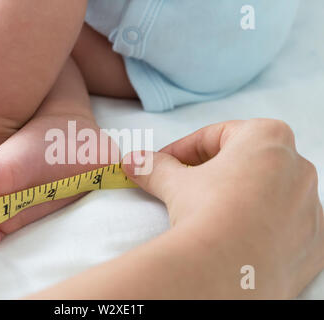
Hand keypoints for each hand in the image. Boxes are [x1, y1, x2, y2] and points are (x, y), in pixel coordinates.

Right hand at [122, 119, 322, 297]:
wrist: (228, 270)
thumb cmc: (208, 211)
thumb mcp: (174, 183)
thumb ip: (154, 167)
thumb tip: (134, 162)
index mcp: (269, 138)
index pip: (217, 135)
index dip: (184, 149)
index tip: (165, 162)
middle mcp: (298, 167)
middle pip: (247, 162)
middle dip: (215, 172)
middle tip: (186, 187)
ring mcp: (311, 207)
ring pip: (269, 194)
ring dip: (240, 200)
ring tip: (211, 217)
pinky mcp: (314, 243)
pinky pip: (285, 228)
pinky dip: (263, 229)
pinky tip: (238, 239)